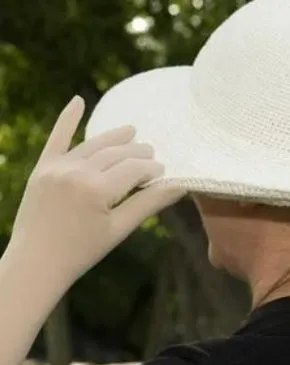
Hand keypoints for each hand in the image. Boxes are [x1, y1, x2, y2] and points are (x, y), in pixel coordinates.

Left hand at [8, 96, 184, 286]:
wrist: (36, 263)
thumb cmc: (82, 251)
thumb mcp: (119, 229)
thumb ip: (148, 204)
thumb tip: (179, 187)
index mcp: (97, 189)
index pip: (134, 169)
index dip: (153, 168)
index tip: (164, 171)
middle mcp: (76, 172)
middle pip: (116, 154)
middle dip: (138, 152)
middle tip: (152, 153)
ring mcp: (56, 168)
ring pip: (93, 145)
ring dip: (114, 137)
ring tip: (132, 131)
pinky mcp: (42, 169)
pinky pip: (56, 138)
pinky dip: (67, 119)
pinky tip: (78, 100)